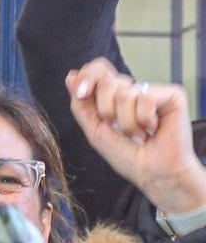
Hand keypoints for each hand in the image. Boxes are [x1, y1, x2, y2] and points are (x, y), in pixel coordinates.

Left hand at [68, 58, 205, 216]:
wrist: (152, 172)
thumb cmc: (127, 155)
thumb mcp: (95, 130)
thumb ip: (81, 104)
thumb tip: (71, 76)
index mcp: (113, 96)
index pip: (98, 70)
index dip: (88, 76)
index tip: (81, 93)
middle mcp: (133, 90)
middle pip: (107, 80)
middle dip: (105, 110)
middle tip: (119, 129)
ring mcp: (152, 91)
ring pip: (124, 92)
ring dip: (126, 122)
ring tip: (138, 133)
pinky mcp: (171, 95)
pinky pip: (146, 98)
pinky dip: (144, 119)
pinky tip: (153, 129)